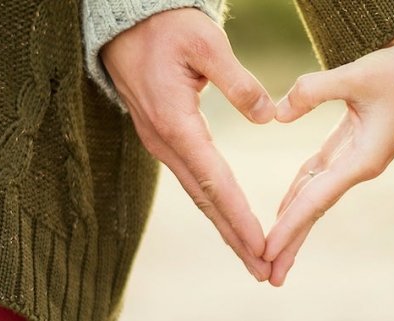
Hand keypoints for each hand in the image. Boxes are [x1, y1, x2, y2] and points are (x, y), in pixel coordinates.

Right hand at [101, 8, 275, 280]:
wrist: (125, 23)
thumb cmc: (166, 28)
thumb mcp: (205, 43)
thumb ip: (238, 81)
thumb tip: (267, 117)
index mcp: (176, 123)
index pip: (214, 180)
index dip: (239, 216)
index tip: (261, 245)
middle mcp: (165, 141)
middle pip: (205, 200)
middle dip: (235, 238)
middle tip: (263, 270)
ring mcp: (161, 142)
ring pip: (198, 194)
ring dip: (225, 227)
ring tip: (252, 256)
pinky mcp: (164, 138)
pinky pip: (192, 180)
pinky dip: (214, 205)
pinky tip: (228, 220)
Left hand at [263, 16, 393, 285]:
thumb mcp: (357, 74)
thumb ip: (313, 91)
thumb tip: (276, 115)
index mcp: (364, 159)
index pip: (316, 200)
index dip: (289, 226)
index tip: (266, 251)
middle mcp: (360, 165)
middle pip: (315, 209)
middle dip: (291, 242)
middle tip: (267, 275)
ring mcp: (356, 156)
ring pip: (316, 195)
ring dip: (293, 222)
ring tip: (272, 251)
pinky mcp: (352, 143)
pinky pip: (319, 174)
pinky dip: (299, 191)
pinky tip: (284, 208)